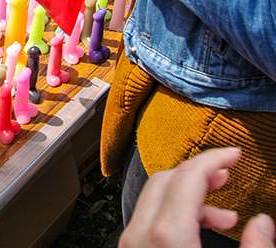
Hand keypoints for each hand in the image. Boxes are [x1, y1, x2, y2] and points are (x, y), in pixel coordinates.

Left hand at [120, 147, 275, 247]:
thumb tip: (263, 224)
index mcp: (166, 235)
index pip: (187, 176)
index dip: (214, 158)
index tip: (235, 154)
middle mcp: (139, 234)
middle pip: (165, 180)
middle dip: (199, 173)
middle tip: (226, 174)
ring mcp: (129, 243)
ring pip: (153, 199)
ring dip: (188, 196)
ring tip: (224, 214)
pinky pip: (147, 219)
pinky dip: (173, 214)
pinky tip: (200, 228)